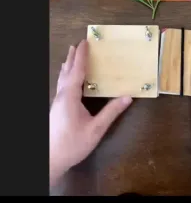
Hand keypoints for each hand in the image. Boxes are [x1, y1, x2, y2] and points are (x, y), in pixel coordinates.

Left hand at [49, 40, 132, 187]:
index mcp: (70, 97)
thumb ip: (111, 112)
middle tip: (77, 44)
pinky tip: (68, 80)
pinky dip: (66, 76)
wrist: (51, 160)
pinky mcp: (56, 108)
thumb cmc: (73, 144)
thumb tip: (128, 97)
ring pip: (62, 79)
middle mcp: (61, 96)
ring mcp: (57, 102)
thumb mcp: (96, 129)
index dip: (81, 56)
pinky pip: (61, 85)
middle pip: (66, 72)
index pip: (77, 72)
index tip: (84, 42)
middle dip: (72, 57)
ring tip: (71, 57)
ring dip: (68, 66)